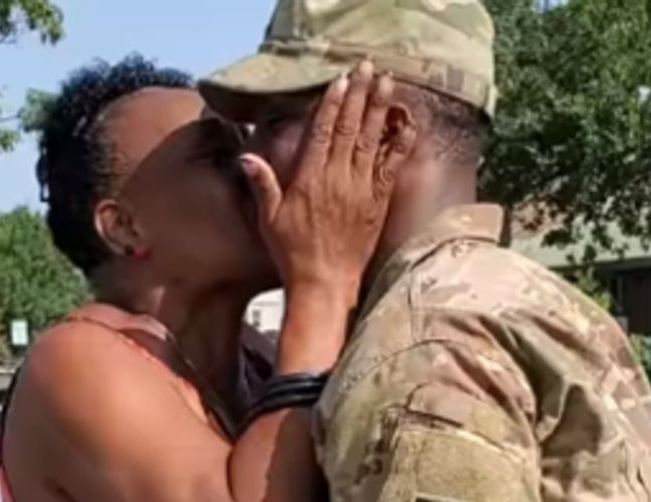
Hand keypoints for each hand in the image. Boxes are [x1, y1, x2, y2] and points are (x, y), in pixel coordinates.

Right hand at [240, 61, 416, 304]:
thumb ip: (262, 185)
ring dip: (378, 109)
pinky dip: (398, 144)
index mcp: (309, 180)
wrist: (325, 285)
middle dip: (358, 96)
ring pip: (371, 141)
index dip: (331, 104)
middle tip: (366, 68)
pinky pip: (390, 167)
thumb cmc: (292, 254)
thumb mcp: (269, 219)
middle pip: (349, 129)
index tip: (339, 81)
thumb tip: (246, 157)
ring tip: (386, 83)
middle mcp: (337, 180)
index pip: (322, 133)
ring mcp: (361, 190)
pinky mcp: (377, 203)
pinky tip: (404, 124)